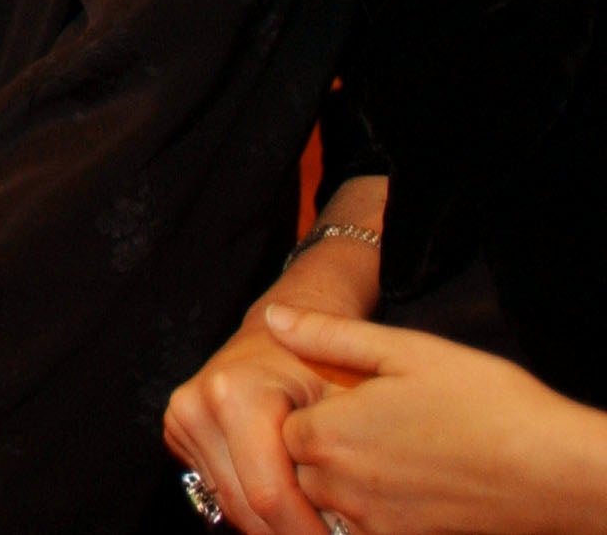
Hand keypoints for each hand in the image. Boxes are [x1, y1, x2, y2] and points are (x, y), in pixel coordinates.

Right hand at [165, 316, 341, 534]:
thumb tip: (348, 526)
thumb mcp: (349, 400)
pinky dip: (254, 507)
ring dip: (272, 526)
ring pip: (229, 504)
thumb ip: (342, 456)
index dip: (308, 532)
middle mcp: (196, 406)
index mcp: (235, 393)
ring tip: (315, 526)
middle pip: (245, 506)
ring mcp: (181, 418)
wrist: (278, 333)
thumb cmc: (323, 362)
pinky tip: (289, 505)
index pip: (270, 493)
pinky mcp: (177, 430)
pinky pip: (218, 489)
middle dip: (290, 533)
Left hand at [268, 304, 606, 534]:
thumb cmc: (486, 403)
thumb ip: (330, 336)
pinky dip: (374, 506)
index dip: (310, 409)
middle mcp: (340, 484)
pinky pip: (363, 526)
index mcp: (329, 433)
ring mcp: (373, 519)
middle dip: (321, 445)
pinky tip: (412, 479)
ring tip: (394, 448)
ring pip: (328, 500)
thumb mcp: (405, 350)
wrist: (556, 470)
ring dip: (345, 477)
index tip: (343, 397)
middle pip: (299, 466)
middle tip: (372, 422)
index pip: (282, 426)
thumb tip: (275, 318)